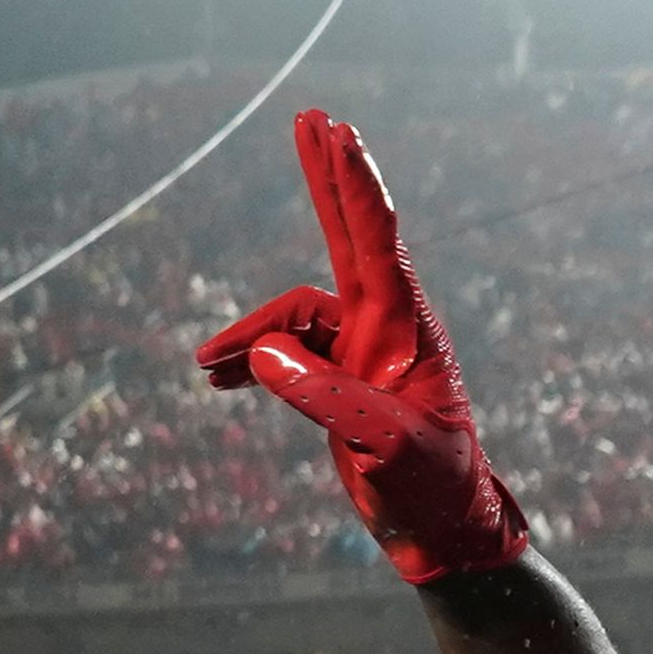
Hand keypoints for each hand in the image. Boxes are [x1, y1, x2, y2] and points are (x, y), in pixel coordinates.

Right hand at [196, 108, 527, 584]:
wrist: (443, 534)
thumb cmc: (432, 488)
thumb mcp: (380, 447)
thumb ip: (323, 398)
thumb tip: (262, 354)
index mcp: (407, 330)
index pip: (377, 240)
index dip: (353, 184)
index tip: (337, 131)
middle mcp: (388, 329)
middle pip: (348, 238)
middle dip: (326, 182)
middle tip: (312, 119)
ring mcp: (365, 352)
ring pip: (293, 317)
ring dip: (249, 336)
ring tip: (208, 367)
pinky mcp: (344, 379)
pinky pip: (288, 352)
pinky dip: (254, 359)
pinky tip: (221, 378)